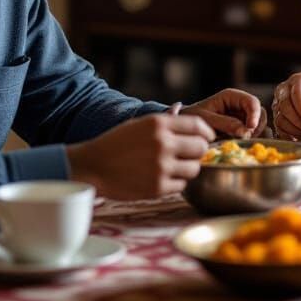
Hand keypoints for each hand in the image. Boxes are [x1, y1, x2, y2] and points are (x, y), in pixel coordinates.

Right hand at [65, 111, 214, 199]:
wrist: (94, 166)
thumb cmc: (117, 143)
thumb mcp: (140, 124)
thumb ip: (165, 121)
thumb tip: (183, 113)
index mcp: (159, 124)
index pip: (198, 125)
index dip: (206, 132)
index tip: (206, 138)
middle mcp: (163, 143)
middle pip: (201, 148)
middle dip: (198, 151)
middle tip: (190, 154)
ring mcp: (161, 166)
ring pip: (194, 168)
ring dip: (188, 168)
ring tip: (175, 167)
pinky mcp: (157, 187)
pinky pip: (182, 185)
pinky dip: (176, 182)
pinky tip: (164, 177)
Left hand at [184, 89, 267, 137]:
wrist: (185, 126)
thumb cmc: (192, 117)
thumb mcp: (205, 119)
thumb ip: (225, 123)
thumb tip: (245, 131)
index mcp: (231, 97)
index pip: (252, 102)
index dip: (254, 114)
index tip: (250, 128)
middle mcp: (239, 106)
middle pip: (260, 113)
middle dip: (255, 126)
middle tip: (244, 137)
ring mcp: (241, 118)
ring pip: (259, 125)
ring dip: (253, 134)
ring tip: (237, 140)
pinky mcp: (241, 130)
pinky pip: (253, 134)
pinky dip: (250, 140)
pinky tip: (238, 143)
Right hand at [271, 72, 300, 141]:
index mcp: (298, 80)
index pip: (297, 93)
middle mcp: (284, 90)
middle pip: (285, 106)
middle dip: (299, 122)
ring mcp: (277, 102)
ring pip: (280, 119)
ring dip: (295, 131)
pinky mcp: (275, 115)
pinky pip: (278, 128)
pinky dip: (290, 135)